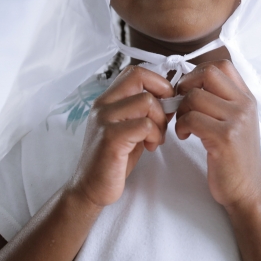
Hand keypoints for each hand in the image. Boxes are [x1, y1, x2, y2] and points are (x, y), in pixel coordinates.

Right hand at [68, 66, 173, 207]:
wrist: (90, 188)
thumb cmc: (113, 160)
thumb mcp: (128, 129)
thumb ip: (142, 112)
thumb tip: (170, 99)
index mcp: (107, 100)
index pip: (134, 71)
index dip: (157, 81)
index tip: (165, 102)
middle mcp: (103, 105)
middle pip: (139, 77)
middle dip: (162, 94)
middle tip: (165, 116)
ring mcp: (105, 120)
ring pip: (146, 101)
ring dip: (160, 121)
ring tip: (156, 138)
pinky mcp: (111, 138)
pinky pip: (145, 124)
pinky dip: (155, 135)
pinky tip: (150, 147)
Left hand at [175, 60, 260, 211]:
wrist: (247, 191)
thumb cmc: (234, 158)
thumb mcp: (236, 123)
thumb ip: (222, 101)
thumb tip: (192, 81)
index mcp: (247, 98)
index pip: (222, 65)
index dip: (198, 73)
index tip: (190, 90)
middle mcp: (245, 105)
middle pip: (208, 73)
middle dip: (186, 86)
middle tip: (181, 104)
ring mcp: (237, 120)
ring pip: (195, 96)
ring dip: (181, 110)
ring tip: (183, 125)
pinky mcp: (225, 138)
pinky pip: (192, 118)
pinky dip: (182, 126)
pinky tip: (185, 136)